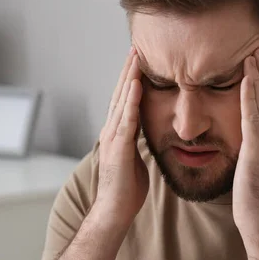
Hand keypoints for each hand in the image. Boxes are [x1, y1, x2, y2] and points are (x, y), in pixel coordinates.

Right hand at [95, 47, 148, 227]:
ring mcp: (113, 138)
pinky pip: (126, 120)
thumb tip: (146, 135)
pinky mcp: (118, 147)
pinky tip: (136, 84)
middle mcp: (111, 131)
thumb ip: (137, 144)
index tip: (139, 62)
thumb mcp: (135, 160)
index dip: (131, 81)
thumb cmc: (126, 190)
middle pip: (121, 95)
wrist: (114, 211)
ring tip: (136, 57)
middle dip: (129, 71)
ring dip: (129, 78)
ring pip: (122, 101)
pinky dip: (131, 101)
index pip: (125, 101)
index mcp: (117, 134)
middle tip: (135, 48)